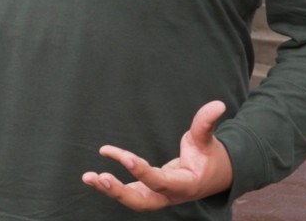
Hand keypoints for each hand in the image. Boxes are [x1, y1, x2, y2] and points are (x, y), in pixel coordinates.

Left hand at [82, 100, 232, 209]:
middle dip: (121, 192)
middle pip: (143, 202)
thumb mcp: (207, 140)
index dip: (143, 172)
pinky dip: (110, 185)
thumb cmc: (209, 157)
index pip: (160, 182)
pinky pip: (128, 192)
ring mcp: (158, 196)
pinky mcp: (148, 192)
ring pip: (131, 200)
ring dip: (109, 190)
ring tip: (88, 176)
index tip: (126, 158)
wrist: (215, 177)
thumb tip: (218, 104)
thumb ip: (206, 123)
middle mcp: (169, 195)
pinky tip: (92, 176)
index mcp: (185, 185)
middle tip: (101, 177)